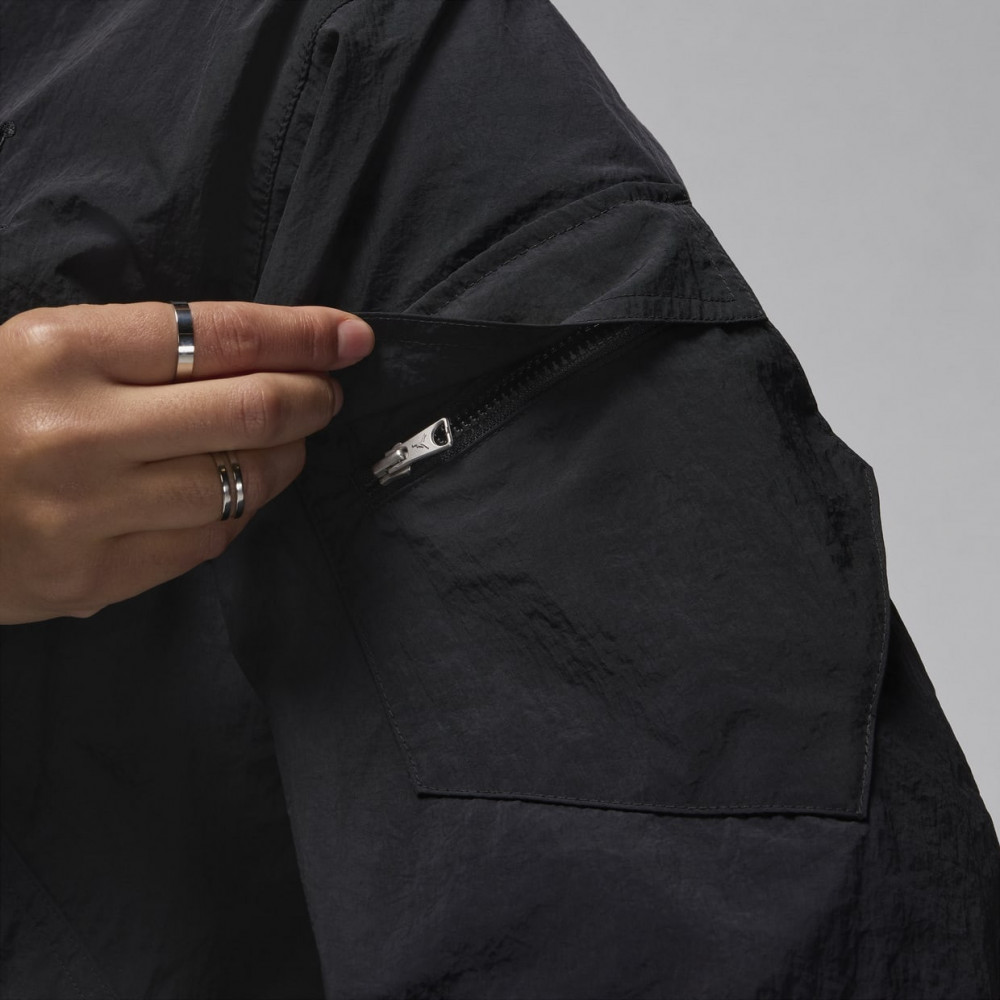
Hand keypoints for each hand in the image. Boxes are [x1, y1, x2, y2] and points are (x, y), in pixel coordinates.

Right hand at [0, 301, 372, 624]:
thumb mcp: (45, 349)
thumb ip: (147, 349)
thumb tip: (272, 352)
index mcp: (59, 350)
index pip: (221, 334)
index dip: (303, 335)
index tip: (350, 337)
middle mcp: (76, 433)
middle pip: (250, 412)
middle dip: (312, 399)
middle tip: (327, 394)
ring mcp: (84, 515)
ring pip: (241, 485)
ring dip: (287, 459)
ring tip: (288, 443)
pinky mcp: (90, 580)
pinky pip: (206, 543)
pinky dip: (239, 513)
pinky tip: (235, 493)